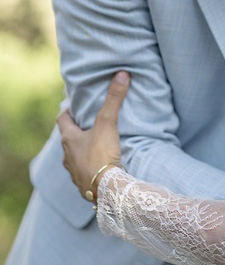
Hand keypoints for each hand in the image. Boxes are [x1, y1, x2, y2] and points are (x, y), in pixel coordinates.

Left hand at [57, 71, 129, 199]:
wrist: (106, 190)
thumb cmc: (101, 154)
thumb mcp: (108, 123)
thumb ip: (114, 99)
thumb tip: (121, 74)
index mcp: (69, 139)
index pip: (62, 119)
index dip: (68, 111)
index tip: (76, 106)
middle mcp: (67, 156)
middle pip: (68, 139)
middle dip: (77, 130)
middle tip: (89, 122)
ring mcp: (74, 172)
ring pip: (75, 157)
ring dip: (83, 150)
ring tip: (97, 143)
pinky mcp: (83, 185)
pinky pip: (84, 172)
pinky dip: (90, 166)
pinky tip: (101, 165)